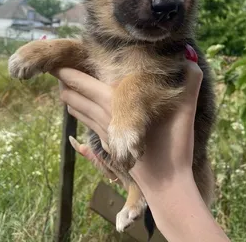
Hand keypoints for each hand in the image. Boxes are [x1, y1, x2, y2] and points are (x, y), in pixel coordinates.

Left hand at [52, 47, 202, 187]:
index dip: (66, 71)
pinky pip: (86, 123)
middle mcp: (102, 117)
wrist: (165, 186)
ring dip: (69, 96)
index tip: (54, 60)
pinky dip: (78, 112)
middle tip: (53, 67)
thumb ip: (190, 83)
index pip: (82, 83)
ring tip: (62, 84)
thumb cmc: (173, 147)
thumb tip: (192, 60)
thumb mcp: (185, 111)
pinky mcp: (106, 145)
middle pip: (74, 96)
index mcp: (114, 104)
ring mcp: (102, 133)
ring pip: (77, 111)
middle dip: (63, 81)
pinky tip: (77, 109)